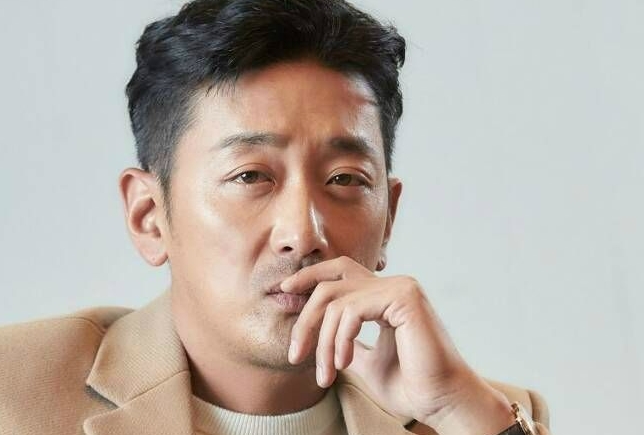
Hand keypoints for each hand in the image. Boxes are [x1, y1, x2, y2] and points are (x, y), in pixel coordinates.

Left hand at [281, 256, 515, 434]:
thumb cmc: (411, 386)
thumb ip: (348, 343)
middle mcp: (393, 285)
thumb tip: (324, 339)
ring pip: (336, 301)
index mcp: (386, 295)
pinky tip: (343, 364)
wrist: (441, 402)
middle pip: (331, 282)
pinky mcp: (404, 297)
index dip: (310, 276)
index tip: (285, 290)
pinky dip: (340, 340)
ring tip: (326, 374)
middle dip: (306, 315)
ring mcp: (400, 288)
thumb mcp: (367, 362)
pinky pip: (351, 311)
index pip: (341, 272)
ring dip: (323, 342)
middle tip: (295, 352)